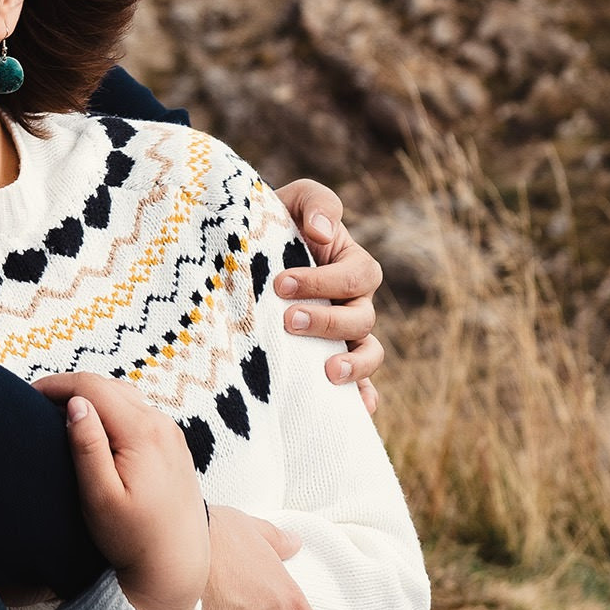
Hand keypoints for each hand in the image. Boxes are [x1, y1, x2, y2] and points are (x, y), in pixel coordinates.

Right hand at [37, 372, 209, 609]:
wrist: (178, 566)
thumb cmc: (134, 539)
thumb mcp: (101, 499)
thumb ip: (87, 447)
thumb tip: (76, 404)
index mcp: (142, 432)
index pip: (93, 387)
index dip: (58, 385)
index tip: (29, 394)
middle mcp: (161, 424)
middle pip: (109, 386)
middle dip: (71, 387)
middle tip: (39, 402)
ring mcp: (171, 433)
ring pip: (124, 396)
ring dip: (92, 397)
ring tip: (61, 412)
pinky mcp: (174, 445)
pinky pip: (138, 412)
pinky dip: (111, 409)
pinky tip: (95, 427)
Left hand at [271, 179, 384, 411]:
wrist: (241, 251)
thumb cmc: (272, 221)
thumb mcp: (293, 199)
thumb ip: (316, 203)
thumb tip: (323, 232)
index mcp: (350, 264)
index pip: (357, 275)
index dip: (325, 281)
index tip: (281, 283)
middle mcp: (352, 301)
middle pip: (363, 317)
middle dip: (329, 321)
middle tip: (289, 322)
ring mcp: (343, 334)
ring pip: (368, 352)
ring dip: (354, 365)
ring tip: (328, 373)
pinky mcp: (327, 360)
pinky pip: (358, 384)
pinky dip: (362, 398)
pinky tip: (356, 410)